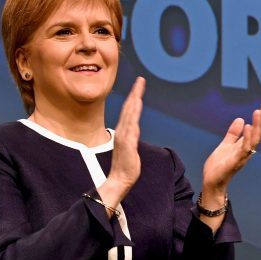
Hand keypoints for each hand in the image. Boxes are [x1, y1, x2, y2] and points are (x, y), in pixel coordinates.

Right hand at [98, 76, 144, 209]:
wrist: (120, 179)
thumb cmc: (126, 165)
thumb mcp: (130, 147)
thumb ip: (132, 137)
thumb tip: (134, 130)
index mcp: (124, 131)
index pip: (130, 110)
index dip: (134, 97)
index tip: (139, 85)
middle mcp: (123, 131)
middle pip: (129, 109)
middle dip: (135, 93)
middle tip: (141, 80)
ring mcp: (125, 137)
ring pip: (130, 115)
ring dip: (134, 102)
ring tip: (138, 89)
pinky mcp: (127, 145)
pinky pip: (131, 128)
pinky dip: (133, 118)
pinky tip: (136, 109)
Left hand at [201, 102, 260, 197]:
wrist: (211, 182)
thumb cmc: (219, 166)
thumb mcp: (225, 145)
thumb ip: (233, 134)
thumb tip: (240, 119)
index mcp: (245, 146)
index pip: (257, 130)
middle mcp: (247, 151)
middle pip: (259, 133)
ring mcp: (242, 156)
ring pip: (254, 139)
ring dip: (256, 125)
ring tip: (257, 112)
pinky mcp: (235, 161)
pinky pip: (244, 148)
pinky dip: (246, 137)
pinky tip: (247, 126)